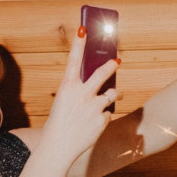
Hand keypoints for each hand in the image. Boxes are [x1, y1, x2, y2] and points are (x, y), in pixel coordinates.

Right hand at [39, 27, 119, 163]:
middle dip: (111, 66)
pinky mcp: (102, 119)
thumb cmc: (59, 123)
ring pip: (112, 94)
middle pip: (103, 73)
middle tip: (117, 60)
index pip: (73, 60)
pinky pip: (108, 113)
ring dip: (114, 95)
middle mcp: (82, 93)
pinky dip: (103, 117)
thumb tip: (99, 84)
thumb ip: (78, 91)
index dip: (78, 44)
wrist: (58, 147)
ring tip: (112, 98)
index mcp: (67, 87)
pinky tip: (94, 124)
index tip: (83, 29)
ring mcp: (93, 106)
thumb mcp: (64, 102)